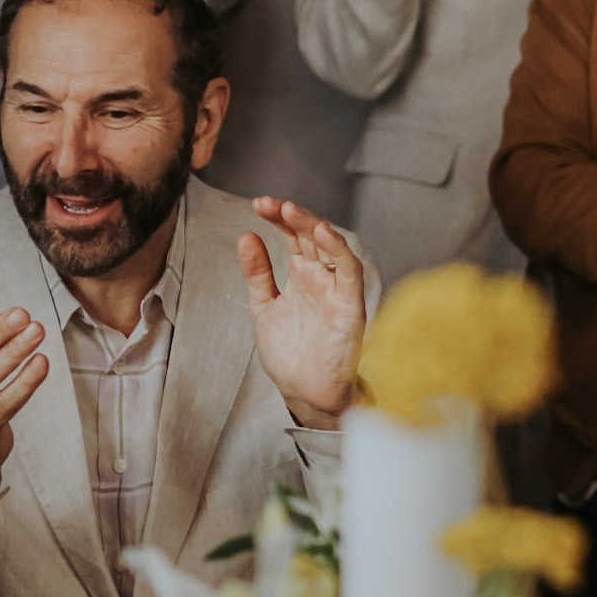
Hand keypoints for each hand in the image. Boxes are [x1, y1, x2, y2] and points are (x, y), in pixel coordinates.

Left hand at [239, 198, 367, 429]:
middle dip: (292, 216)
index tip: (258, 204)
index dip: (278, 217)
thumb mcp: (263, 307)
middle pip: (311, 236)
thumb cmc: (291, 354)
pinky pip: (349, 271)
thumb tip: (245, 236)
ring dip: (313, 225)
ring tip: (290, 210)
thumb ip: (257, 274)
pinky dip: (338, 250)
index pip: (293, 237)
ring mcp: (337, 289)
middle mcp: (322, 277)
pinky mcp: (350, 305)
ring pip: (332, 246)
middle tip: (269, 203)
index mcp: (302, 276)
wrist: (305, 393)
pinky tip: (321, 234)